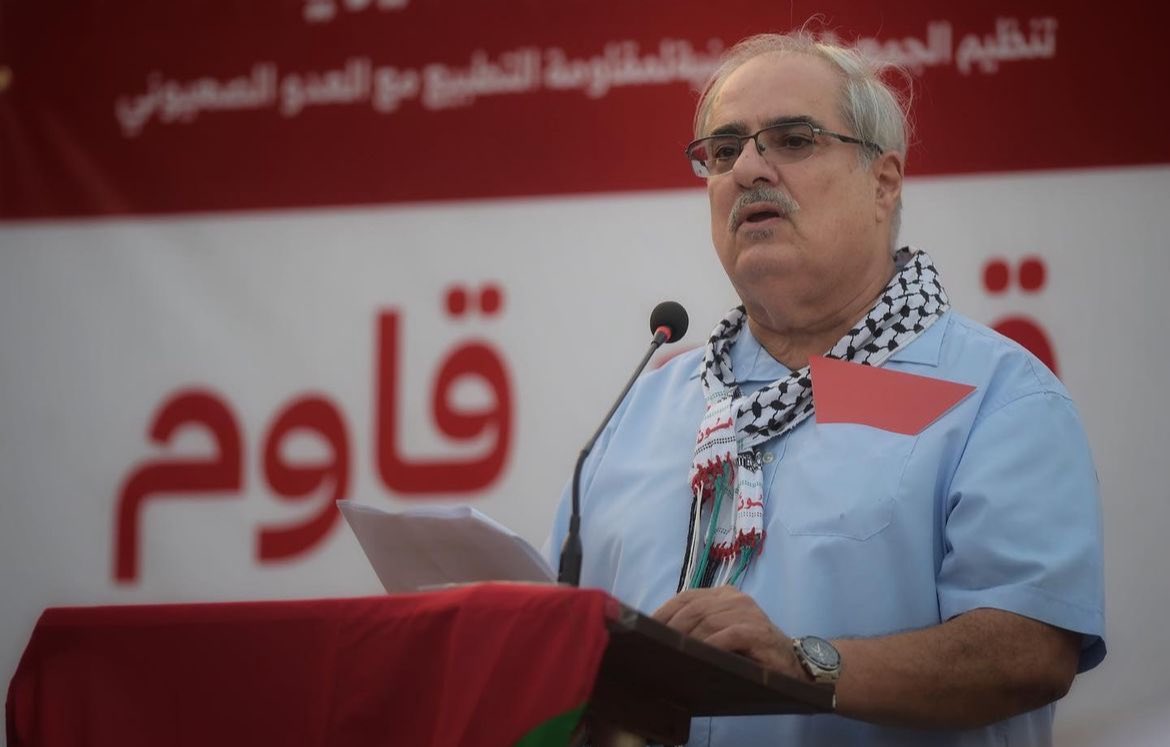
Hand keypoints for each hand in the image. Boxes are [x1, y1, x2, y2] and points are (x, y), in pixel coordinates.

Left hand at [651, 586, 805, 678]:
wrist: (793, 662)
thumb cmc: (751, 650)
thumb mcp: (722, 632)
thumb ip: (699, 627)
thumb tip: (661, 635)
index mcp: (722, 594)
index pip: (685, 597)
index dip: (663, 612)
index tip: (645, 629)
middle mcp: (733, 598)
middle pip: (693, 608)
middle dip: (671, 628)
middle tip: (655, 646)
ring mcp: (746, 612)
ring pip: (707, 621)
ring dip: (688, 640)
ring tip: (673, 655)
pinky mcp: (756, 630)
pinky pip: (727, 635)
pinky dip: (710, 646)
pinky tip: (699, 656)